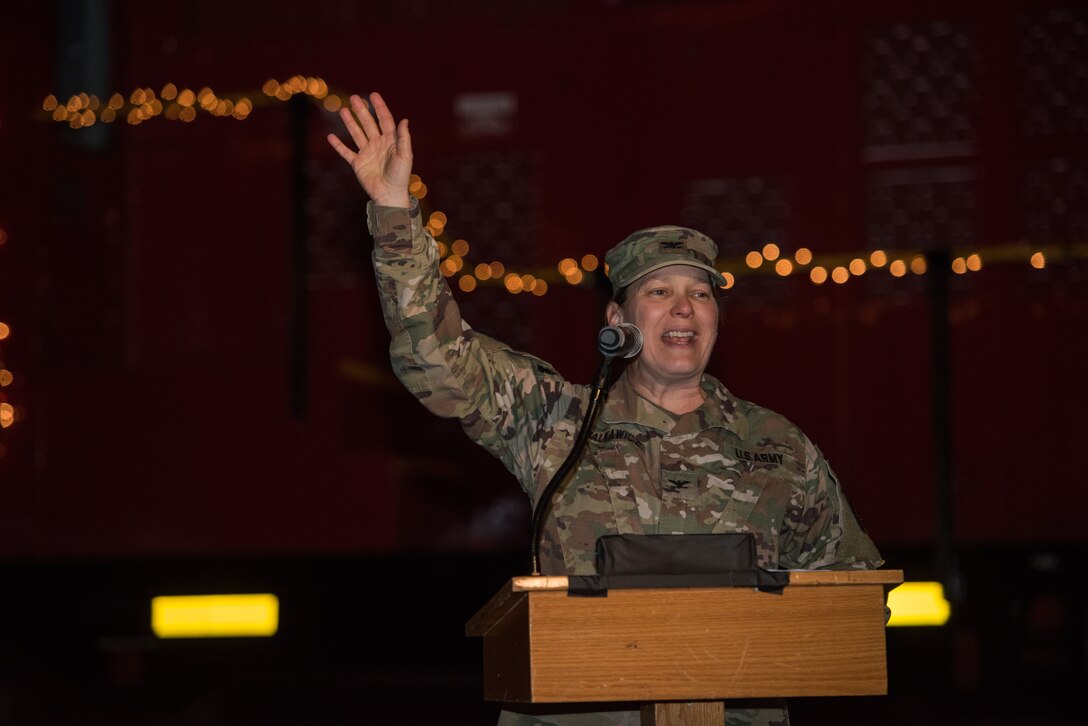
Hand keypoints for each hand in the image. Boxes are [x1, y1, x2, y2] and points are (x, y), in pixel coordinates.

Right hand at [326, 92, 411, 207]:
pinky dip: (338, 145)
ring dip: (350, 122)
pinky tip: (330, 136)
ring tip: (343, 110)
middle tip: (354, 98)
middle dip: (362, 110)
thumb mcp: (405, 156)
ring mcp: (367, 153)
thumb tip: (404, 120)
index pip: (384, 120)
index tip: (374, 95)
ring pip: (356, 134)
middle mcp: (378, 144)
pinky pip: (346, 152)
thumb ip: (404, 139)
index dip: (380, 107)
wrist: (389, 196)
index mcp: (390, 141)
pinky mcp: (358, 164)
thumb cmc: (400, 177)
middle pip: (368, 123)